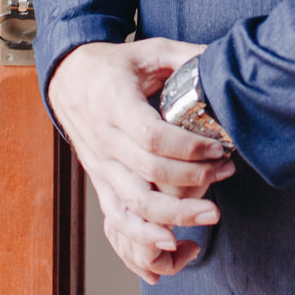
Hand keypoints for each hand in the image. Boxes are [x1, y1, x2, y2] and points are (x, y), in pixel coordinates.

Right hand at [48, 38, 234, 283]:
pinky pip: (117, 218)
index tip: (218, 147)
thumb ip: (186, 56)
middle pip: (148, 173)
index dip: (188, 147)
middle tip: (226, 173)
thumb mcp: (150, 50)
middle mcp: (104, 138)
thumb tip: (224, 59)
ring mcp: (100, 165)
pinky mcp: (100, 182)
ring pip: (135, 203)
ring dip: (175, 216)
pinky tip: (170, 244)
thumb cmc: (115, 65)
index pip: (152, 136)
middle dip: (193, 181)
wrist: (68, 79)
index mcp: (115, 102)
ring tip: (210, 215)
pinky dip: (142, 237)